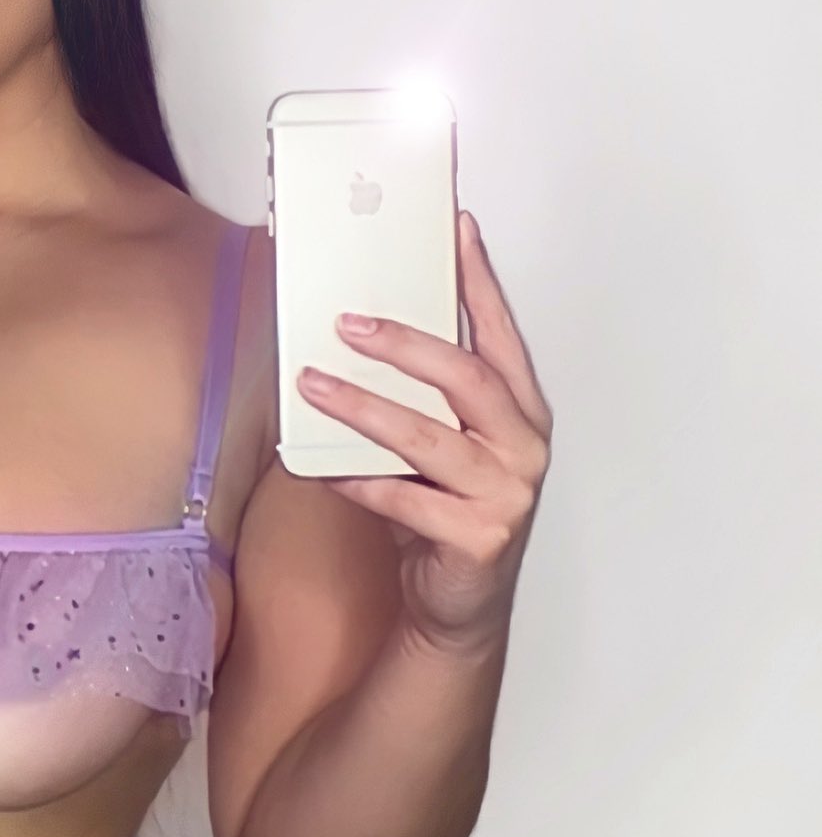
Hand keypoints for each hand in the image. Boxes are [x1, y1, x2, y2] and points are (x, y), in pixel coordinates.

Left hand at [296, 208, 551, 654]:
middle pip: (467, 377)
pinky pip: (406, 501)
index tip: (456, 231)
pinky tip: (323, 469)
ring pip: (429, 438)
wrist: (457, 605)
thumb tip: (365, 327)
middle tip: (347, 322)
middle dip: (405, 344)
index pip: (500, 334)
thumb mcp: (443, 442)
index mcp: (519, 412)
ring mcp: (505, 494)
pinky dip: (360, 482)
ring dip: (365, 407)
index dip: (479, 281)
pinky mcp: (478, 538)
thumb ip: (426, 394)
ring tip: (313, 384)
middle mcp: (522, 446)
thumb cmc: (446, 511)